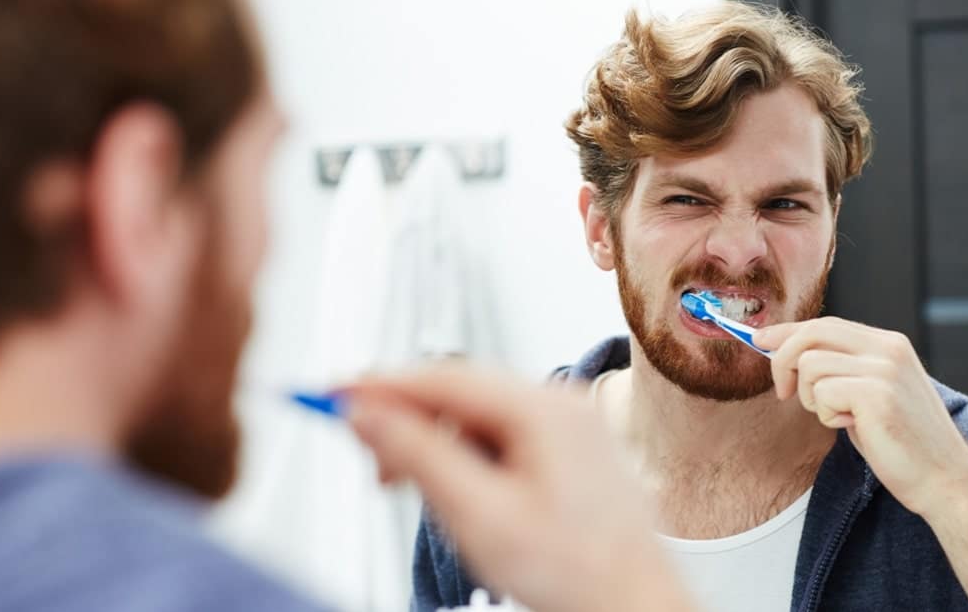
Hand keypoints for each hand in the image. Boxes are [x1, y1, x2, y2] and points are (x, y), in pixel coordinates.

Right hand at [344, 364, 695, 611]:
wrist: (633, 607)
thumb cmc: (575, 573)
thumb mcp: (479, 517)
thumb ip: (419, 457)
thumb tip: (367, 414)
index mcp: (545, 410)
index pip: (443, 377)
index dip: (382, 385)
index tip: (335, 393)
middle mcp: (562, 404)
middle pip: (460, 392)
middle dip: (407, 421)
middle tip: (372, 465)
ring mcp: (569, 423)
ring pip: (477, 414)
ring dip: (436, 443)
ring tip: (414, 490)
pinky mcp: (569, 446)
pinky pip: (502, 433)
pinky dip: (467, 455)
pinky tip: (456, 491)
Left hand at [754, 317, 967, 519]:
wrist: (945, 481)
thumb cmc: (903, 444)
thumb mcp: (871, 395)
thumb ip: (841, 371)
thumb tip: (789, 355)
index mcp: (889, 344)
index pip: (825, 324)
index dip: (788, 332)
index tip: (761, 341)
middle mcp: (888, 349)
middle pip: (812, 333)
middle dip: (783, 360)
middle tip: (783, 393)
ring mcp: (884, 369)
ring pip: (810, 366)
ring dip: (813, 399)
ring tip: (841, 418)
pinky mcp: (876, 394)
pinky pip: (822, 393)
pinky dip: (827, 416)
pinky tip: (853, 428)